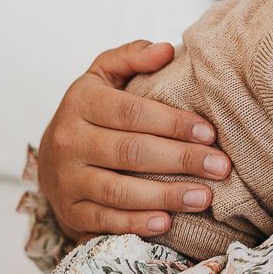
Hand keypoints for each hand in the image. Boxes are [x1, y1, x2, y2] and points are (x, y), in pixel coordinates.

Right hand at [37, 40, 230, 241]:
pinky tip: (167, 222)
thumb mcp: (103, 76)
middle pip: (131, 152)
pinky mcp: (69, 211)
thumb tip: (166, 50)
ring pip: (119, 190)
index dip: (173, 123)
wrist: (51, 156)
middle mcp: (69, 140)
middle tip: (221, 167)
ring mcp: (66, 179)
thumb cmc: (91, 111)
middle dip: (181, 159)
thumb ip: (132, 57)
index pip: (132, 112)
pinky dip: (135, 223)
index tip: (210, 133)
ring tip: (204, 197)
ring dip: (165, 196)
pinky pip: (104, 220)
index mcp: (81, 101)